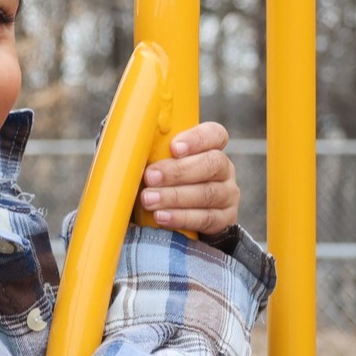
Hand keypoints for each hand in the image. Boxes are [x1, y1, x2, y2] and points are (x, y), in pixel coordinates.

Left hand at [139, 122, 238, 236]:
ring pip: (207, 193)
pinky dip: (181, 217)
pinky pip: (206, 218)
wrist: (177, 221)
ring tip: (149, 200)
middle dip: (178, 171)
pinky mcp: (225, 220)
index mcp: (211, 148)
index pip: (215, 134)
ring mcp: (227, 195)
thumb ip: (152, 153)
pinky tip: (161, 217)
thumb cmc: (163, 183)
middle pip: (212, 164)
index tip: (173, 148)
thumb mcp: (158, 164)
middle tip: (150, 177)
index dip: (197, 139)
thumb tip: (127, 144)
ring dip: (175, 196)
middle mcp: (224, 170)